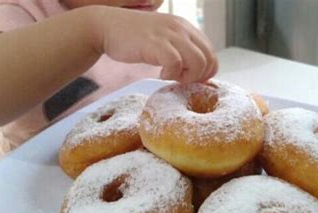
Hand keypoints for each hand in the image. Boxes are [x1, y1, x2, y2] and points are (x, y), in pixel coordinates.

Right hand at [94, 7, 217, 83]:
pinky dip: (171, 74)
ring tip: (170, 76)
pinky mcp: (156, 43)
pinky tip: (160, 74)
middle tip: (179, 80)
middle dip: (197, 77)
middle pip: (209, 59)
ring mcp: (169, 34)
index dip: (204, 72)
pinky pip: (176, 63)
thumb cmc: (134, 39)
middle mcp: (181, 28)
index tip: (188, 78)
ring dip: (187, 76)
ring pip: (198, 62)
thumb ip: (180, 50)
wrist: (106, 27)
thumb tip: (196, 73)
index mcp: (186, 28)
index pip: (211, 54)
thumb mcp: (164, 40)